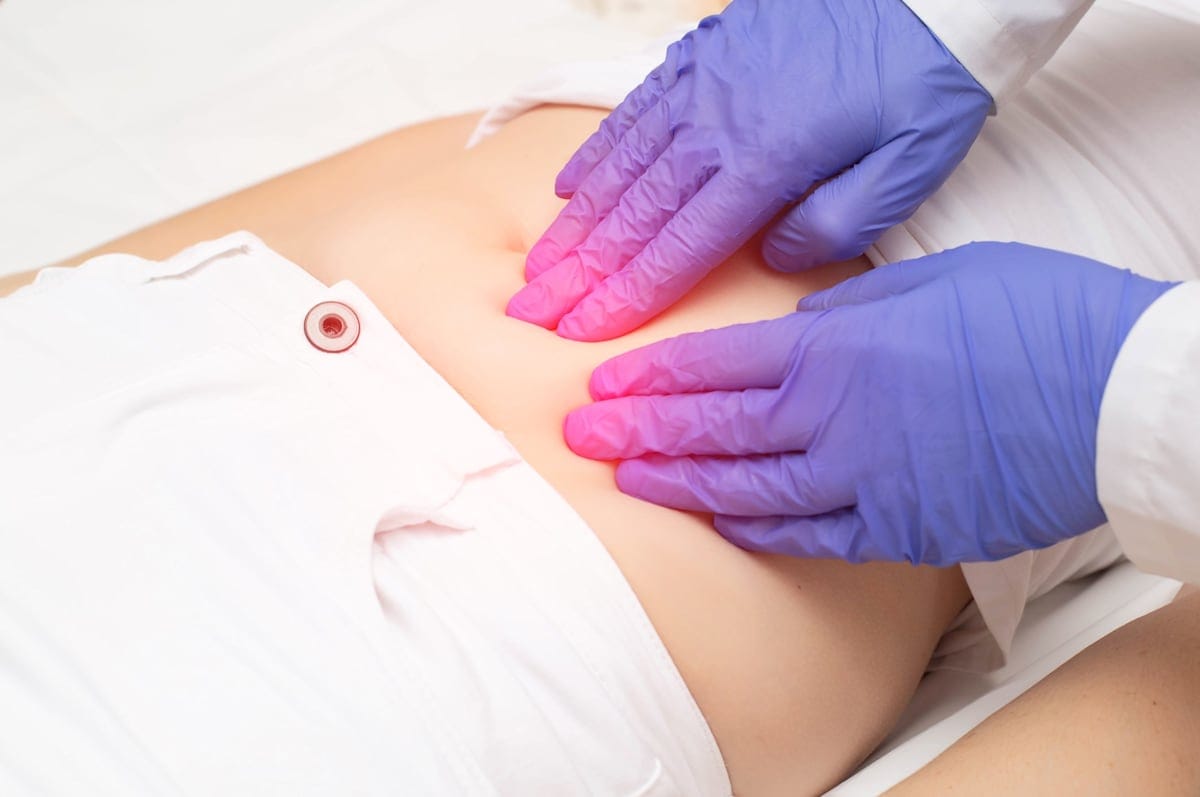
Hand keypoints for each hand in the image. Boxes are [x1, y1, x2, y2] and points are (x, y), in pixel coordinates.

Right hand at [508, 0, 991, 340]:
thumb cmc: (924, 76)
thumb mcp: (909, 165)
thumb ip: (835, 224)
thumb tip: (772, 257)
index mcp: (766, 163)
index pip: (678, 249)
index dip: (625, 296)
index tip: (581, 330)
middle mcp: (716, 126)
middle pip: (633, 215)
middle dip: (579, 271)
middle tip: (533, 309)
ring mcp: (701, 86)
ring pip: (621, 168)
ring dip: (575, 223)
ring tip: (539, 263)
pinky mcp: (701, 55)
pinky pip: (633, 113)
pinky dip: (596, 155)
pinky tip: (568, 187)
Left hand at [563, 243, 1175, 564]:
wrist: (1116, 395)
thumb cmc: (1031, 315)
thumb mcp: (924, 281)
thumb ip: (844, 310)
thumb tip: (792, 321)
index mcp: (834, 345)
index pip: (714, 363)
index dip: (651, 376)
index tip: (601, 384)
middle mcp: (832, 416)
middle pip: (712, 427)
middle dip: (638, 430)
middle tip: (579, 435)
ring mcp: (862, 477)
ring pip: (745, 485)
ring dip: (679, 482)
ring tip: (626, 480)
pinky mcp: (900, 525)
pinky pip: (810, 533)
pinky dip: (758, 528)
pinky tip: (720, 524)